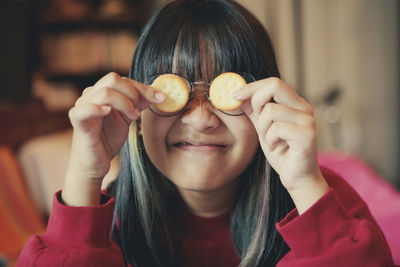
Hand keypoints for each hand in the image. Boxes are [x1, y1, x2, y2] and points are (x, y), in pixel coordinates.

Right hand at [63, 72, 164, 205]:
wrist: (95, 163)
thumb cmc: (108, 139)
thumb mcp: (127, 117)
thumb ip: (139, 103)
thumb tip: (158, 93)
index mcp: (101, 92)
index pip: (123, 80)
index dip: (143, 88)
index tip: (161, 98)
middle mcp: (90, 96)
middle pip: (113, 80)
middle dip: (133, 93)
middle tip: (139, 111)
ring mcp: (82, 108)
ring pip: (104, 93)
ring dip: (124, 103)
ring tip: (133, 117)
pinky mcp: (78, 123)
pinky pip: (83, 110)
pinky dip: (97, 108)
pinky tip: (108, 112)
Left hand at [233, 78, 327, 212]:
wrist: (297, 177)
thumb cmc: (282, 152)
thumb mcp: (263, 128)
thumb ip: (254, 112)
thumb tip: (238, 96)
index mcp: (295, 104)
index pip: (273, 83)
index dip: (251, 87)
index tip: (234, 96)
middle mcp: (304, 108)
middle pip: (275, 86)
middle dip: (256, 101)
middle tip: (255, 119)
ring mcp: (307, 121)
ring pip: (271, 110)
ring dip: (263, 128)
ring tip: (269, 140)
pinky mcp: (307, 135)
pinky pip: (277, 128)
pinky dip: (270, 139)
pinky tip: (276, 148)